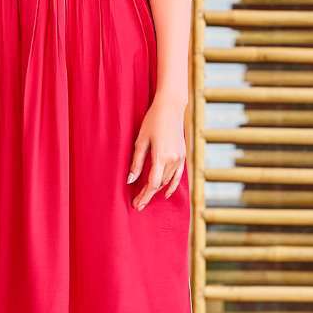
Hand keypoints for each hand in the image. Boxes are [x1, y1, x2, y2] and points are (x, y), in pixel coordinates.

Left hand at [127, 95, 186, 209]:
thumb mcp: (141, 141)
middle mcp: (173, 160)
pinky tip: (165, 194)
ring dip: (156, 190)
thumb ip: (136, 162)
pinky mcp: (182, 155)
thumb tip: (130, 180)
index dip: (143, 196)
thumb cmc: (153, 121)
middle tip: (137, 204)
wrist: (171, 107)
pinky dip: (171, 186)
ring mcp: (179, 158)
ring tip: (145, 197)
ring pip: (167, 181)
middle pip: (159, 184)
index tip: (136, 205)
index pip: (152, 184)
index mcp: (161, 157)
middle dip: (148, 195)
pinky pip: (177, 176)